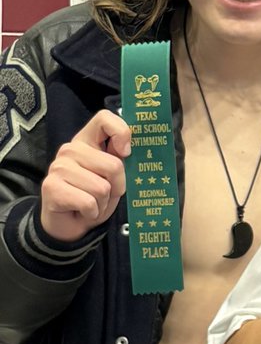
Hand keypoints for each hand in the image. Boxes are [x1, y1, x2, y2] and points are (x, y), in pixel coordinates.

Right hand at [40, 110, 131, 241]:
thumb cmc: (93, 198)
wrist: (69, 225)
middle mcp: (70, 150)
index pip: (104, 118)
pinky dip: (92, 213)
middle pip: (114, 165)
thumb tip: (127, 150)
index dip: (121, 132)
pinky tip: (83, 212)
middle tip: (104, 195)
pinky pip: (89, 202)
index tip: (126, 153)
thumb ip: (119, 160)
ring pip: (102, 188)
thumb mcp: (112, 177)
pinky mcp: (51, 187)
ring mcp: (58, 167)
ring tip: (92, 204)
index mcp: (86, 141)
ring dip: (103, 203)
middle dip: (117, 187)